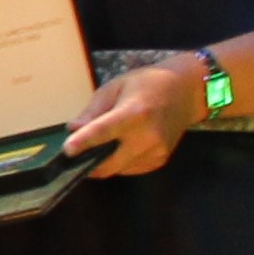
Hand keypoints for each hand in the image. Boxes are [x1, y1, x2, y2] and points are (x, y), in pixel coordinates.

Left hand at [62, 56, 201, 178]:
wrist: (186, 92)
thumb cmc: (147, 84)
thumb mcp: (114, 87)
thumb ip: (93, 111)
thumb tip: (73, 129)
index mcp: (134, 114)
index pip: (103, 133)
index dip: (82, 143)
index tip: (66, 151)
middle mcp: (148, 137)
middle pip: (107, 163)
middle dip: (87, 162)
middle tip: (76, 153)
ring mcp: (156, 152)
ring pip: (116, 169)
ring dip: (103, 162)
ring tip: (105, 142)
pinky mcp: (160, 161)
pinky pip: (129, 169)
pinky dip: (119, 162)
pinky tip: (122, 145)